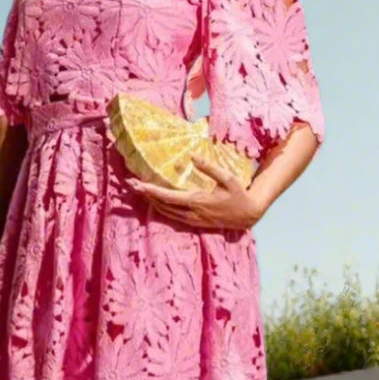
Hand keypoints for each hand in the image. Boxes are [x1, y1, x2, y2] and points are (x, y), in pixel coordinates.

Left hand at [125, 155, 263, 230]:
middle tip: (130, 184)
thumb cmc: (238, 194)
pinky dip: (161, 208)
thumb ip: (209, 167)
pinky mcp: (195, 223)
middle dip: (145, 195)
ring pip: (165, 212)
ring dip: (151, 202)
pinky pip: (173, 217)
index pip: (168, 196)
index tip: (137, 184)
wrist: (248, 216)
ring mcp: (192, 220)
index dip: (150, 190)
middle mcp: (192, 213)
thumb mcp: (228, 178)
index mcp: (198, 201)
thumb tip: (192, 156)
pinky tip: (155, 201)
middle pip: (162, 205)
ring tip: (139, 190)